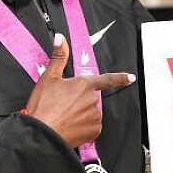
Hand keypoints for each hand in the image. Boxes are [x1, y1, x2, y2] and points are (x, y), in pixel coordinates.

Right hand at [24, 33, 135, 147]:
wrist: (42, 133)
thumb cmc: (43, 107)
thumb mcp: (48, 78)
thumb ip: (58, 57)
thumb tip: (60, 39)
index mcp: (84, 84)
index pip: (106, 79)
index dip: (119, 78)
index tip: (130, 78)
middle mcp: (93, 99)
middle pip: (92, 97)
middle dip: (81, 100)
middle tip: (64, 105)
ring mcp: (95, 115)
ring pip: (92, 112)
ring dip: (82, 113)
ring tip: (65, 116)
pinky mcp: (94, 130)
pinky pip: (92, 126)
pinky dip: (83, 127)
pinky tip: (71, 126)